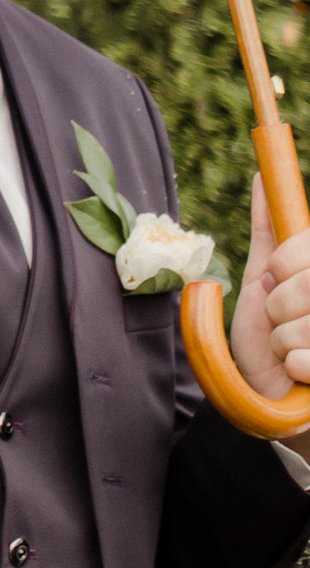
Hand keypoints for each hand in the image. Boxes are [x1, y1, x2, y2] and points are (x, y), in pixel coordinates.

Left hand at [228, 169, 309, 400]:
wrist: (271, 391)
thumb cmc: (269, 333)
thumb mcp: (262, 275)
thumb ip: (269, 228)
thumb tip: (262, 176)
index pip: (302, 249)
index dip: (281, 265)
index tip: (275, 277)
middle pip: (304, 287)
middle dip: (278, 307)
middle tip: (281, 318)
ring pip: (303, 326)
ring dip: (282, 340)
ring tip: (290, 347)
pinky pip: (305, 361)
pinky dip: (293, 367)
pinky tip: (301, 372)